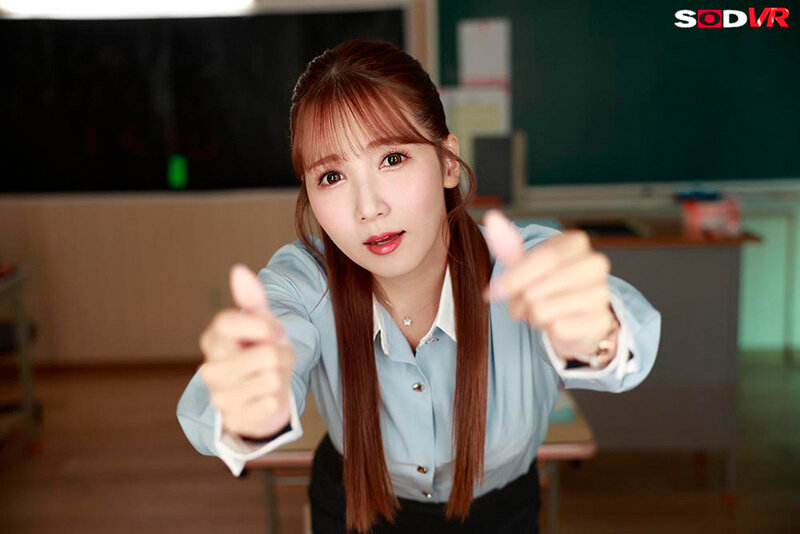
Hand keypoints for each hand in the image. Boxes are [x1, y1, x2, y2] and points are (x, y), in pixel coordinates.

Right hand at [198, 264, 295, 438]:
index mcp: (213, 339)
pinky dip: (277, 399)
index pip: (228, 321)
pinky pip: (273, 403)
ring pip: (272, 378)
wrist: (260, 394)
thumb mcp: (260, 322)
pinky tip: (265, 397)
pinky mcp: (234, 420)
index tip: (271, 330)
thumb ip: (251, 298)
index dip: (261, 325)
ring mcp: (219, 396)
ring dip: (281, 377)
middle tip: (273, 357)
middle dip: (281, 354)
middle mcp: (209, 368)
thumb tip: (238, 270)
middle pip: (265, 354)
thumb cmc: (259, 350)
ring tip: (270, 376)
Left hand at [482, 210, 615, 359]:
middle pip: (538, 288)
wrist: (576, 315)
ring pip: (543, 310)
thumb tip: (492, 217)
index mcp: (576, 242)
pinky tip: (554, 322)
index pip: (542, 259)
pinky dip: (547, 329)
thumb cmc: (548, 284)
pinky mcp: (601, 320)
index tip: (491, 292)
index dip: (513, 278)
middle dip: (518, 301)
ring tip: (537, 312)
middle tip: (518, 305)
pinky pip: (557, 328)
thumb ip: (508, 244)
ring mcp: (601, 292)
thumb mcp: (527, 264)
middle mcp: (594, 264)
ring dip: (531, 316)